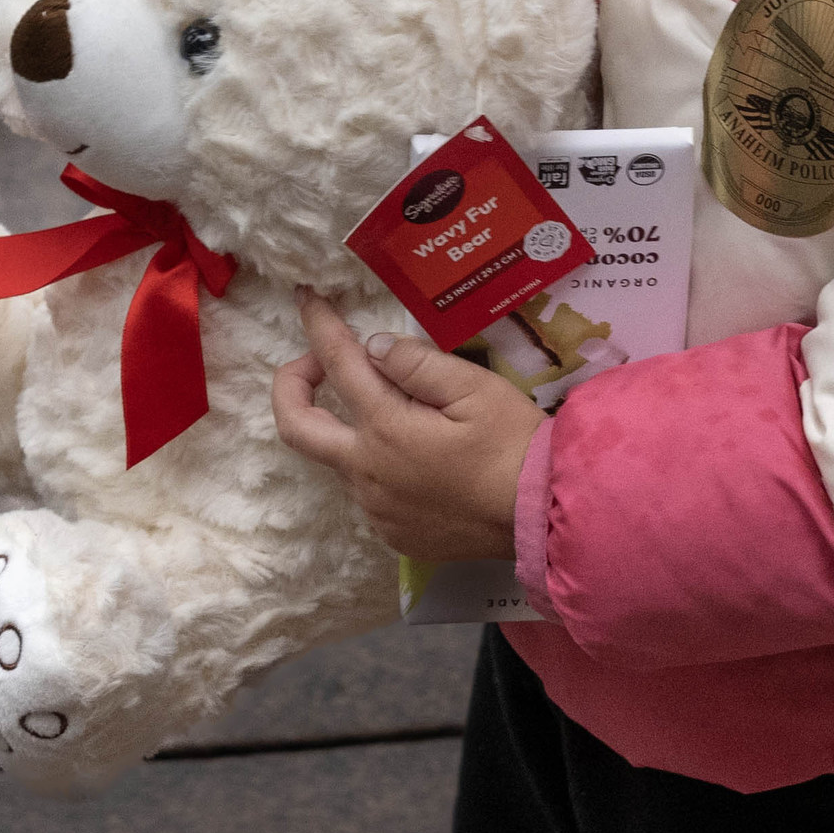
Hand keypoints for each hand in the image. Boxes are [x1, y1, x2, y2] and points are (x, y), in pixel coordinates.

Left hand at [270, 290, 539, 560]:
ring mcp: (376, 509)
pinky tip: (418, 460)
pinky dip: (378, 465)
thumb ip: (418, 364)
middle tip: (315, 362)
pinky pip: (368, 493)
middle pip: (296, 427)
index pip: (337, 363)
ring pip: (338, 461)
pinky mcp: (393, 533)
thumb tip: (374, 346)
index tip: (306, 299)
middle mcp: (367, 472)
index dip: (317, 325)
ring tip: (397, 413)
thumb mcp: (476, 389)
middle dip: (291, 385)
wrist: (543, 518)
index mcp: (385, 428)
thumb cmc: (516, 446)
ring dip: (350, 429)